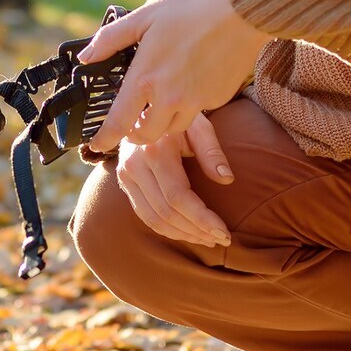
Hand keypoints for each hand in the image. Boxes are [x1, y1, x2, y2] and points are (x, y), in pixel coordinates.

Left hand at [80, 0, 268, 151]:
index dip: (105, 139)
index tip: (97, 145)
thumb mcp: (145, 17)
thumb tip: (86, 56)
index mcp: (146, 77)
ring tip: (161, 103)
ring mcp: (196, 101)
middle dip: (137, 134)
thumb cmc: (193, 9)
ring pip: (173, 128)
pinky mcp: (216, 100)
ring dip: (162, 122)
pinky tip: (190, 84)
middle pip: (147, 135)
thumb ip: (111, 39)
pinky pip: (198, 113)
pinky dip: (189, 107)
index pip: (119, 122)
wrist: (243, 11)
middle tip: (135, 121)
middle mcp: (169, 97)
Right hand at [113, 112, 235, 246]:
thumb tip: (226, 179)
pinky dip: (167, 229)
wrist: (143, 111)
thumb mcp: (197, 125)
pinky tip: (188, 232)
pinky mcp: (124, 184)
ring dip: (183, 234)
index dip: (202, 218)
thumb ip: (212, 151)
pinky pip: (144, 215)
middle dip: (196, 230)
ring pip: (153, 219)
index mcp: (154, 151)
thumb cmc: (177, 118)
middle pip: (166, 212)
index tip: (224, 232)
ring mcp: (126, 177)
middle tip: (222, 239)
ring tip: (208, 239)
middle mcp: (135, 166)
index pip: (178, 196)